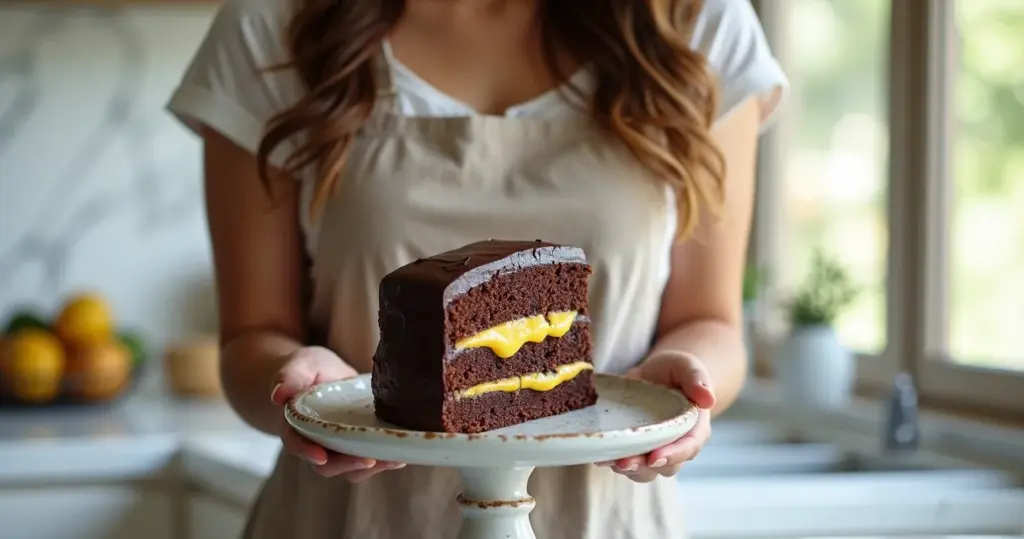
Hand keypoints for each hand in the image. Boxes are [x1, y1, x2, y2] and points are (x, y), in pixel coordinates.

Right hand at [271, 346, 405, 481]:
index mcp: (296, 426)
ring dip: (371, 466)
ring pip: (350, 466)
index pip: (296, 443)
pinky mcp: (358, 443)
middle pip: (327, 464)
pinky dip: (384, 459)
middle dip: (348, 465)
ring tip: (393, 460)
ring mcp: (338, 446)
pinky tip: (401, 456)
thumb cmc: (309, 368)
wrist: (325, 373)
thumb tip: (278, 395)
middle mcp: (316, 442)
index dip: (307, 452)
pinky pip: (368, 457)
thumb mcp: (301, 364)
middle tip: (369, 461)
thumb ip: (290, 376)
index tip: (320, 457)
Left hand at [596, 350, 714, 482]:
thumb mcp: (687, 367)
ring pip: (645, 471)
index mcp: (695, 428)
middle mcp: (677, 445)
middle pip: (665, 466)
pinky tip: (599, 455)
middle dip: (644, 466)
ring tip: (609, 460)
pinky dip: (613, 461)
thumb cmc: (677, 370)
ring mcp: (656, 450)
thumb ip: (697, 379)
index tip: (655, 457)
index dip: (673, 455)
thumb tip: (709, 398)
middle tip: (624, 462)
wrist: (659, 374)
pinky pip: (628, 463)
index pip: (688, 447)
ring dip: (628, 469)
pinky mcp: (637, 449)